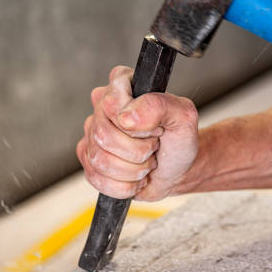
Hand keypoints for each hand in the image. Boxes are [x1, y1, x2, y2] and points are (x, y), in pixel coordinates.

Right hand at [76, 66, 198, 200]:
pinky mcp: (89, 161)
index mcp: (122, 86)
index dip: (136, 125)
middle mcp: (101, 108)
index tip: (156, 129)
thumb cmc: (178, 141)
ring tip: (145, 162)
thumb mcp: (183, 117)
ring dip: (132, 170)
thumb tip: (126, 117)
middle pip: (103, 135)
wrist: (177, 171)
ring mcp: (91, 135)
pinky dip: (123, 185)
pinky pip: (96, 179)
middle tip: (153, 148)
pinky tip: (134, 177)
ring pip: (99, 160)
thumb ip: (159, 105)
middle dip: (137, 151)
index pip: (111, 103)